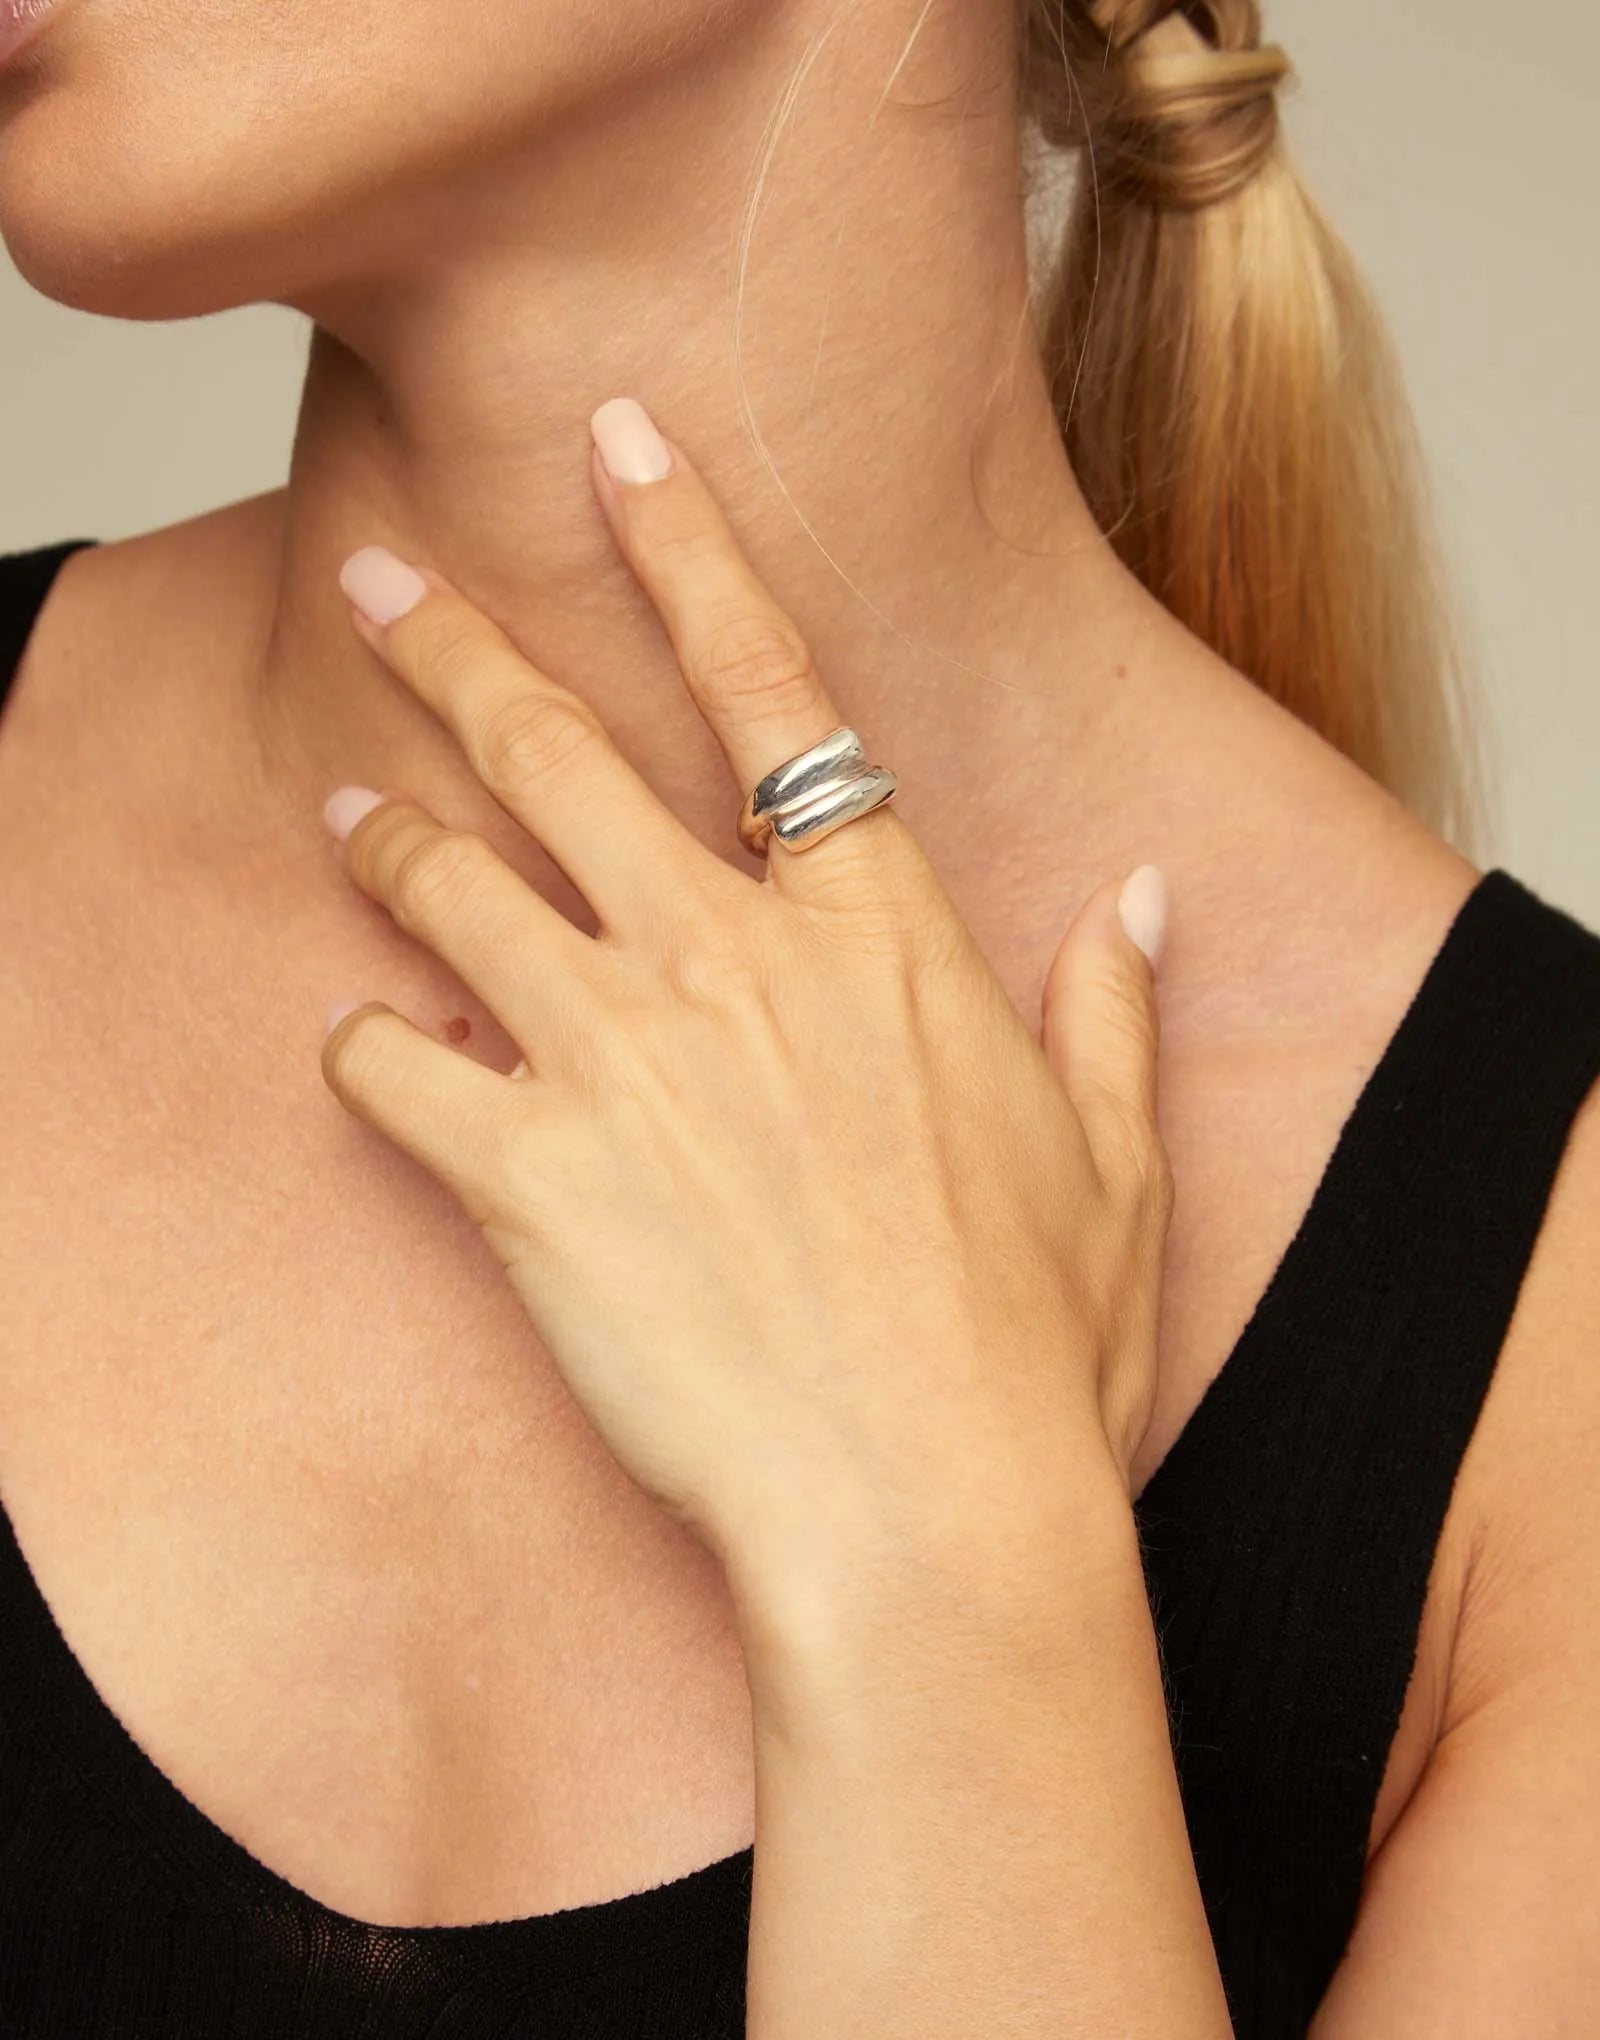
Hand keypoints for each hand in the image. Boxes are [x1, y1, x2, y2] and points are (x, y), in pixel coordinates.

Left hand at [319, 397, 1173, 1623]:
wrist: (925, 1509)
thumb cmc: (1030, 1347)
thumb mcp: (1114, 1160)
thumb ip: (1112, 1005)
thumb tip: (1142, 894)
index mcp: (876, 934)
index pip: (773, 686)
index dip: (687, 547)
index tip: (618, 444)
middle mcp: (733, 961)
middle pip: (561, 751)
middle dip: (456, 647)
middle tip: (380, 578)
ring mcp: (619, 1059)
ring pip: (454, 885)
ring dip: (387, 834)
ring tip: (343, 808)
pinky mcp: (528, 1177)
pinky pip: (395, 1072)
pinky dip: (362, 1049)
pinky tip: (359, 1047)